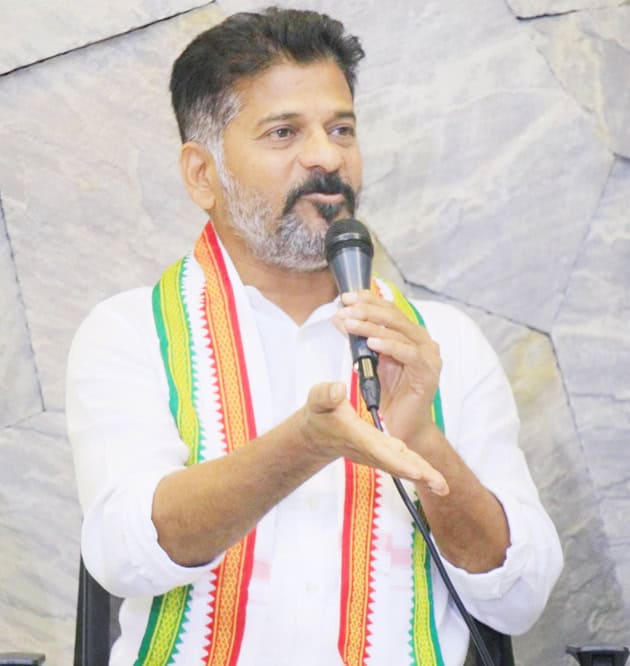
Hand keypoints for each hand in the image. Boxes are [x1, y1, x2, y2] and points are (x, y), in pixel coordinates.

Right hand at [298, 381, 447, 494]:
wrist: (317, 435)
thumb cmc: (319, 415)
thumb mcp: (318, 399)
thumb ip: (326, 395)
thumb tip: (339, 389)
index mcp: (356, 435)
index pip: (378, 448)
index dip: (397, 460)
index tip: (416, 470)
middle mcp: (369, 449)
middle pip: (396, 463)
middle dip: (418, 474)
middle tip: (440, 486)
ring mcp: (376, 453)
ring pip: (403, 465)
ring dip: (423, 475)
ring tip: (443, 487)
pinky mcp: (382, 453)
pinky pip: (403, 463)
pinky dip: (418, 470)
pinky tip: (435, 479)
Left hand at [334, 290, 441, 447]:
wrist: (402, 428)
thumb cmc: (388, 395)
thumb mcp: (370, 361)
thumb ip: (360, 339)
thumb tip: (340, 316)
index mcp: (410, 335)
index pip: (389, 310)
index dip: (368, 300)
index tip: (346, 297)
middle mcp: (423, 341)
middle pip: (394, 317)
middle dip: (367, 310)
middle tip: (345, 308)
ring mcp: (429, 356)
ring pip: (399, 333)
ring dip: (372, 326)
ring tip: (350, 323)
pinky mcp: (428, 373)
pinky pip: (409, 354)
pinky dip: (390, 346)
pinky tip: (371, 342)